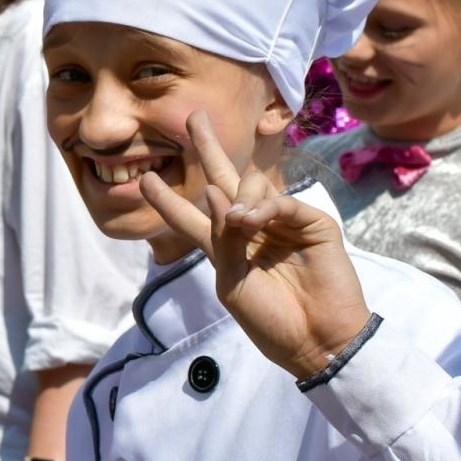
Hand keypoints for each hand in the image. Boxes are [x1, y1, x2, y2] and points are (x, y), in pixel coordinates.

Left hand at [138, 110, 373, 378]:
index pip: (191, 216)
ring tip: (238, 223)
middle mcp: (252, 228)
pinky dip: (263, 207)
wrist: (316, 342)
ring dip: (239, 197)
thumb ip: (221, 238)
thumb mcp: (231, 281)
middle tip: (193, 117)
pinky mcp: (313, 224)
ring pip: (252, 187)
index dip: (167, 199)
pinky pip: (281, 203)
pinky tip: (250, 220)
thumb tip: (215, 191)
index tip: (145, 178)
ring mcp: (283, 224)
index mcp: (226, 247)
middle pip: (225, 180)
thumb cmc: (269, 319)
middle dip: (208, 148)